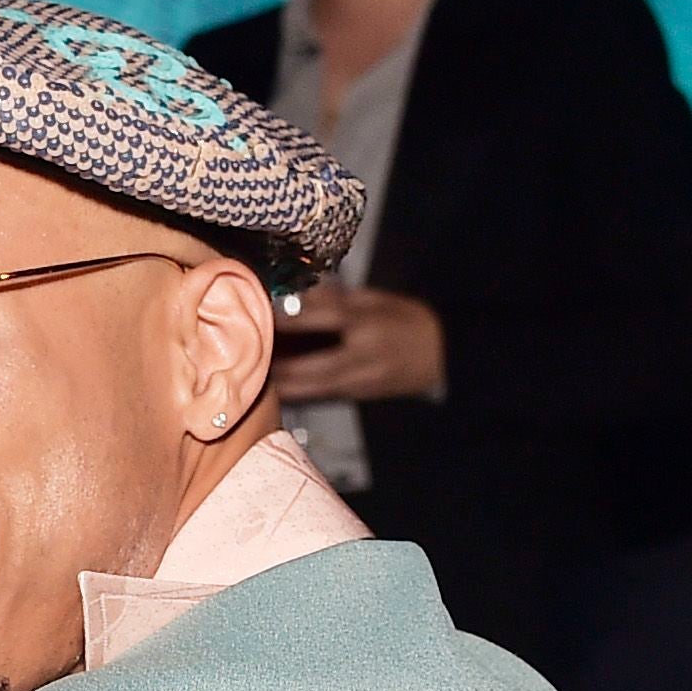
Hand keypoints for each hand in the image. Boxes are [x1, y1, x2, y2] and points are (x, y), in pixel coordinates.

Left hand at [269, 283, 444, 404]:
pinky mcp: (356, 396)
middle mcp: (360, 356)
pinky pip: (317, 395)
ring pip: (308, 387)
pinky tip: (274, 384)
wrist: (443, 355)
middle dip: (276, 362)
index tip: (258, 311)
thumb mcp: (375, 300)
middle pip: (307, 366)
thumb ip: (335, 300)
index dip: (286, 317)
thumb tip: (295, 295)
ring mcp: (358, 381)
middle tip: (248, 352)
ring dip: (280, 381)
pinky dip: (294, 390)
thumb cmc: (406, 320)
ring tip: (254, 370)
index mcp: (366, 323)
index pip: (319, 318)